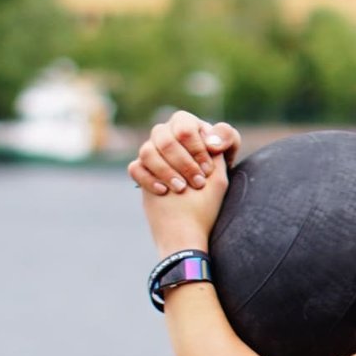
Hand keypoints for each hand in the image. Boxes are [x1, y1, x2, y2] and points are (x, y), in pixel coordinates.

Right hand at [129, 110, 242, 253]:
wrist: (187, 234)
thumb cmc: (206, 205)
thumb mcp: (221, 175)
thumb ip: (220, 149)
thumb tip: (211, 134)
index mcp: (187, 137)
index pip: (183, 122)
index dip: (196, 143)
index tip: (207, 169)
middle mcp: (168, 142)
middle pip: (162, 134)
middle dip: (182, 159)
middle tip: (196, 182)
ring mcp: (152, 159)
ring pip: (147, 149)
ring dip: (166, 170)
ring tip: (181, 189)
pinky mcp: (141, 176)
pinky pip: (135, 168)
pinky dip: (149, 180)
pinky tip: (164, 192)